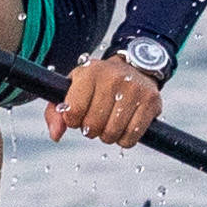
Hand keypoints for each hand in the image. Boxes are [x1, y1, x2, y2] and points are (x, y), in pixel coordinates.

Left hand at [49, 54, 163, 145]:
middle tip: (97, 118)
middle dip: (91, 129)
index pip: (73, 112)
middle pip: (93, 127)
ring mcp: (134, 90)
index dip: (73, 120)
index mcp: (90, 73)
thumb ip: (56, 111)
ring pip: (112, 134)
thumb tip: (56, 135)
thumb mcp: (74, 87)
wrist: (136, 66)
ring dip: (108, 135)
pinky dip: (125, 139)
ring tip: (110, 121)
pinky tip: (124, 126)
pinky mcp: (151, 101)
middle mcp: (112, 78)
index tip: (79, 114)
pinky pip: (131, 137)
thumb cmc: (98, 82)